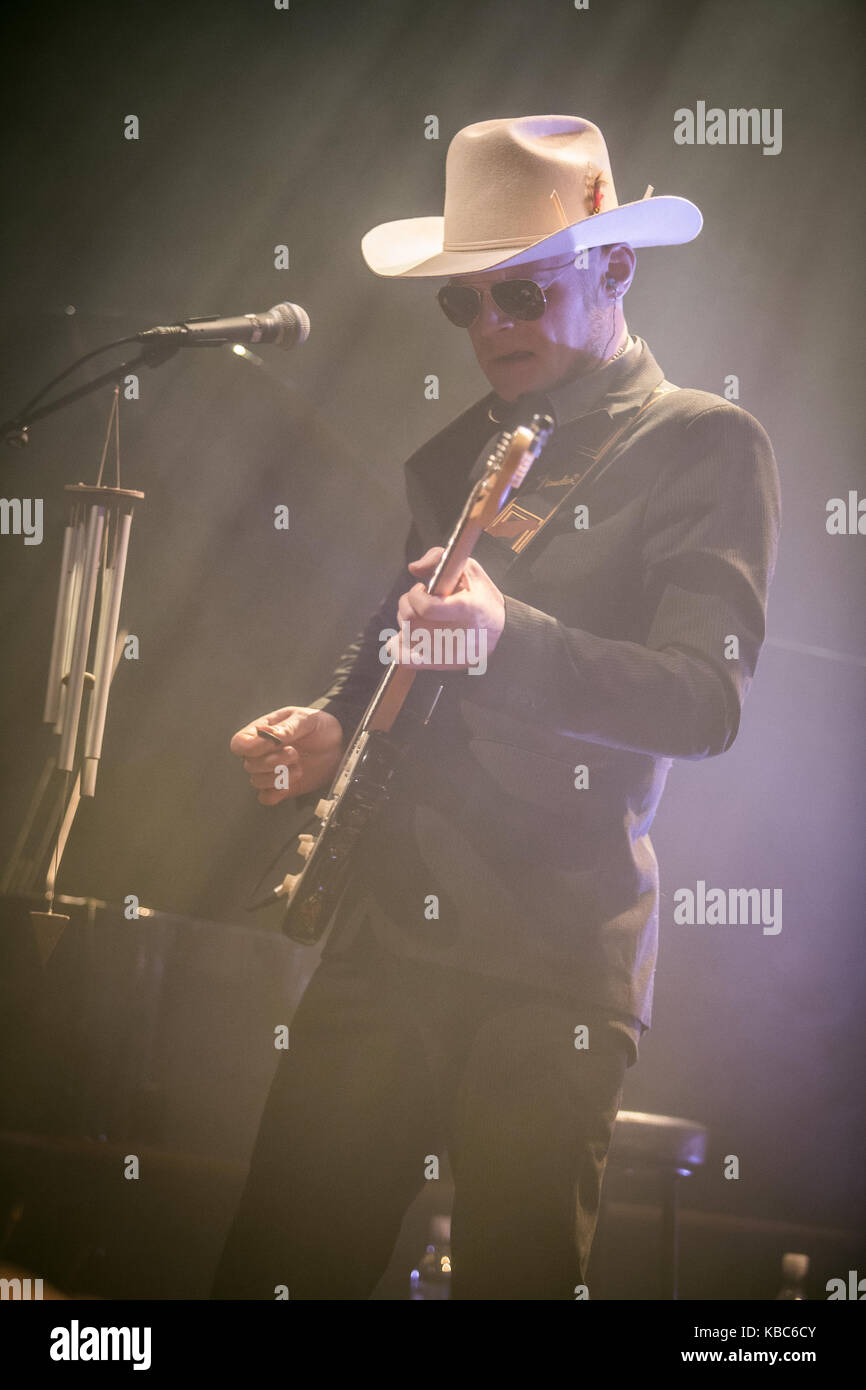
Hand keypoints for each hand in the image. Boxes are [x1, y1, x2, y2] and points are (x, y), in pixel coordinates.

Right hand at [230, 706, 343, 804]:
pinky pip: (266, 797)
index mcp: (261, 732)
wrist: (337, 745)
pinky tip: (292, 780)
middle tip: (294, 753)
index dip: (250, 747)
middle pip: (249, 765)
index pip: (239, 743)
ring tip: (298, 765)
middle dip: (273, 761)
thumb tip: (267, 734)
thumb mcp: (306, 720)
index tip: (273, 744)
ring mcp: (270, 771)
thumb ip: (287, 728)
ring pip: (257, 782)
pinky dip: (278, 792)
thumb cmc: (319, 727)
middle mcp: (261, 753)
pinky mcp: (280, 787)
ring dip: (279, 776)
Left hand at [386, 546, 505, 670]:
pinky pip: (406, 660)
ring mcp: (448, 653)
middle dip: (407, 606)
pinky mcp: (441, 664)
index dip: (416, 595)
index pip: (426, 608)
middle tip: (419, 601)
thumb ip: (438, 558)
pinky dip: (397, 647)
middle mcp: (457, 635)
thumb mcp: (469, 570)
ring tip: (420, 616)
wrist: (501, 631)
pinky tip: (403, 637)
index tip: (422, 589)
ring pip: (406, 637)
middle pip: (412, 621)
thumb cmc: (483, 599)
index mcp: (466, 610)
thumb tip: (414, 568)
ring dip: (405, 622)